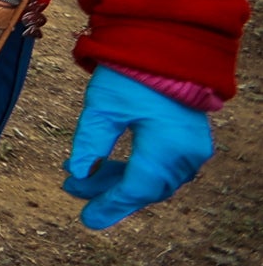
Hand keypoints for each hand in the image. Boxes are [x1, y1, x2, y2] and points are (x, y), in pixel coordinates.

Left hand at [63, 67, 212, 229]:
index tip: (86, 220)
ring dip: (119, 181)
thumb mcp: (103, 105)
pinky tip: (105, 167)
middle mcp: (187, 155)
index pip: (137, 189)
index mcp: (167, 147)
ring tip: (79, 179)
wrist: (169, 45)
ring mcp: (193, 149)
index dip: (110, 205)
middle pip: (146, 188)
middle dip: (109, 192)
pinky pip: (162, 167)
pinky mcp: (190, 140)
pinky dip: (135, 170)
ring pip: (154, 179)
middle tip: (72, 191)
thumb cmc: (133, 72)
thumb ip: (91, 141)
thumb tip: (78, 173)